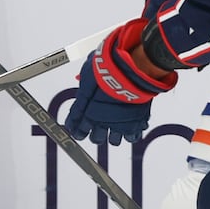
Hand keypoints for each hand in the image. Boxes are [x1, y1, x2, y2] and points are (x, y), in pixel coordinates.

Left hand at [65, 18, 176, 145]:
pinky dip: (131, 133)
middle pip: (95, 137)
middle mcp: (100, 119)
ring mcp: (117, 123)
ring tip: (116, 129)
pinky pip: (131, 137)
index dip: (75, 128)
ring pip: (113, 141)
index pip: (76, 123)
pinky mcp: (134, 124)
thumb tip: (80, 78)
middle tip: (98, 131)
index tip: (75, 131)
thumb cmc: (109, 67)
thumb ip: (85, 79)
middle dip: (96, 135)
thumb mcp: (90, 70)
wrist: (130, 69)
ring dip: (113, 136)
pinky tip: (131, 127)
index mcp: (86, 107)